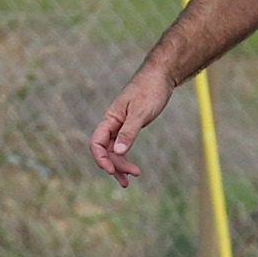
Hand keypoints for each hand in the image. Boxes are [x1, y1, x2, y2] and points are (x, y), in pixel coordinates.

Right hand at [89, 67, 173, 186]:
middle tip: (132, 176)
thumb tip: (118, 152)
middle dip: (115, 165)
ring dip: (120, 165)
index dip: (101, 159)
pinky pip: (122, 146)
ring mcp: (119, 126)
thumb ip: (129, 131)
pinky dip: (125, 157)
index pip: (97, 143)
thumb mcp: (141, 112)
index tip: (112, 171)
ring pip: (114, 151)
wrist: (160, 77)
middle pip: (106, 150)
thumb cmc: (150, 90)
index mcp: (110, 119)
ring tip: (131, 179)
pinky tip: (132, 168)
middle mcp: (111, 123)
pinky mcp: (129, 127)